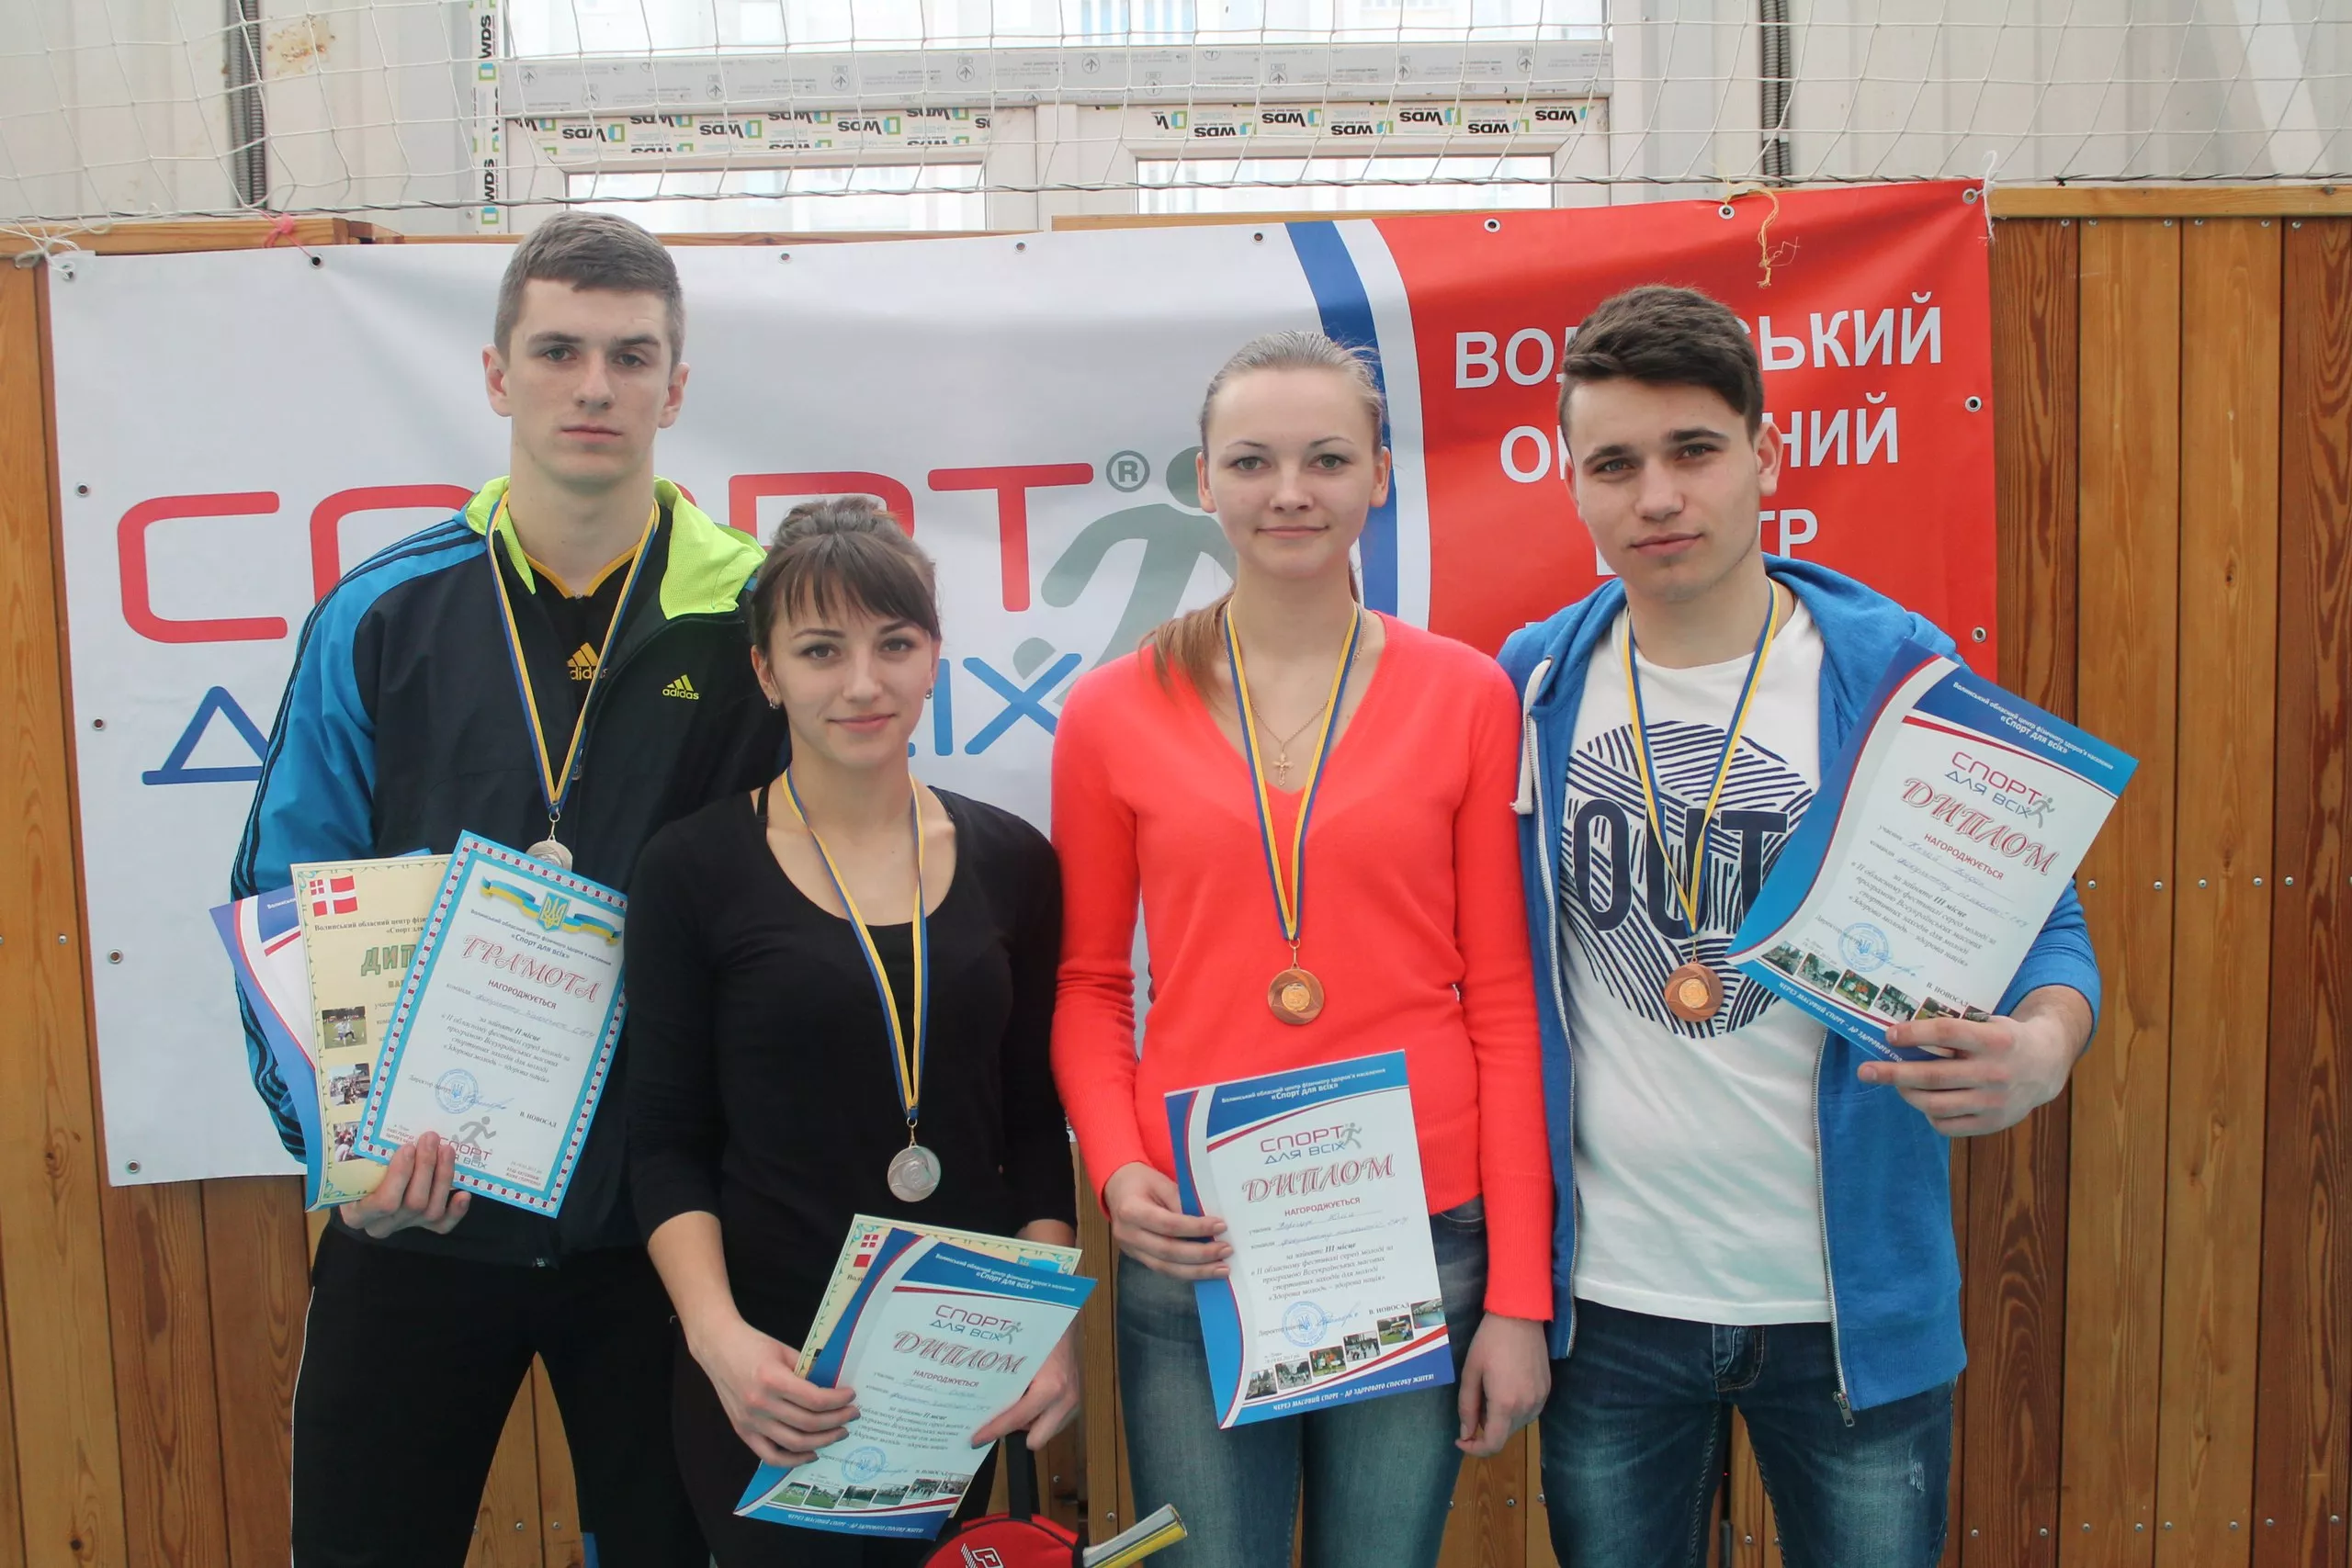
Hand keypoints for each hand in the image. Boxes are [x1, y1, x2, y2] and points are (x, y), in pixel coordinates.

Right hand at [338, 1132, 470, 1238]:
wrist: (360, 1190)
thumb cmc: (354, 1170)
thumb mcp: (350, 1160)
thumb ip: (359, 1143)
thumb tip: (368, 1104)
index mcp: (356, 1212)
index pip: (383, 1202)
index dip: (399, 1175)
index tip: (407, 1147)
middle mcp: (380, 1225)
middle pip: (413, 1203)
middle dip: (426, 1168)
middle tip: (431, 1138)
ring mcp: (404, 1226)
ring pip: (431, 1211)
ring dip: (443, 1177)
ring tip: (446, 1150)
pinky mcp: (423, 1226)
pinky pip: (442, 1225)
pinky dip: (456, 1211)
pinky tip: (464, 1192)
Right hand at [691, 1315, 860, 1469]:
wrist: (717, 1348)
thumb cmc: (752, 1345)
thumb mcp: (784, 1351)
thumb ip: (807, 1371)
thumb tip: (834, 1388)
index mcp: (772, 1379)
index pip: (814, 1399)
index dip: (838, 1401)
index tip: (851, 1396)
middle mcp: (760, 1404)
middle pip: (808, 1423)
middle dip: (837, 1420)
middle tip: (852, 1415)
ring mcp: (750, 1421)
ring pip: (794, 1443)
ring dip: (822, 1440)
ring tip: (839, 1432)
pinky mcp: (743, 1432)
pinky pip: (770, 1456)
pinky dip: (793, 1460)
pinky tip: (811, 1452)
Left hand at [972, 1323, 1080, 1450]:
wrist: (1066, 1315)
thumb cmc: (1041, 1330)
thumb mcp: (1020, 1354)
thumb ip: (1007, 1381)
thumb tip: (983, 1404)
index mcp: (1052, 1388)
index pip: (1018, 1419)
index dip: (994, 1430)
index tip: (976, 1439)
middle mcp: (1067, 1400)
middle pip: (1036, 1440)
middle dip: (1017, 1432)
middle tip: (998, 1418)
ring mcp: (1075, 1401)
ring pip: (1046, 1432)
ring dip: (1029, 1423)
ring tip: (1014, 1402)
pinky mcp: (1077, 1399)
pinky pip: (1054, 1421)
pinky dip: (1040, 1414)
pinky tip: (1030, 1397)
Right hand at [1103, 1162, 1229, 1279]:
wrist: (1117, 1188)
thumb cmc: (1142, 1181)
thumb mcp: (1162, 1182)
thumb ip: (1181, 1201)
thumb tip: (1207, 1222)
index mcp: (1131, 1210)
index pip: (1168, 1224)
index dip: (1196, 1228)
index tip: (1221, 1226)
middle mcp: (1128, 1234)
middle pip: (1167, 1251)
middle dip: (1200, 1254)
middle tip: (1226, 1250)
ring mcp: (1130, 1250)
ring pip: (1166, 1268)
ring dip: (1197, 1271)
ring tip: (1221, 1269)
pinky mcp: (1137, 1258)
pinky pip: (1163, 1269)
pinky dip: (1187, 1272)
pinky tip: (1205, 1271)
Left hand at [1455, 1314, 1548, 1456]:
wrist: (1521, 1317)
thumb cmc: (1490, 1341)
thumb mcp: (1471, 1372)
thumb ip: (1467, 1407)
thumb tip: (1466, 1433)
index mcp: (1505, 1404)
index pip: (1493, 1444)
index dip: (1475, 1449)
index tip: (1461, 1440)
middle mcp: (1527, 1407)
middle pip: (1504, 1435)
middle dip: (1485, 1429)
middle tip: (1474, 1405)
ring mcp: (1540, 1400)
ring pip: (1517, 1425)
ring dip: (1500, 1420)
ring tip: (1489, 1392)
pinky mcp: (1547, 1391)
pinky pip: (1529, 1412)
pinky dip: (1514, 1410)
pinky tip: (1505, 1389)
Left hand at [1862, 985, 2093, 1136]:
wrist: (2046, 1065)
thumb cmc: (2003, 1038)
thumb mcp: (1987, 1023)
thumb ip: (1953, 1029)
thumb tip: (1900, 1034)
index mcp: (1995, 1039)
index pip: (1946, 1034)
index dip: (1914, 1034)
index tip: (1889, 1036)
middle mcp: (1995, 1072)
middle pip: (1933, 1075)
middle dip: (1893, 1073)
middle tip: (1865, 1071)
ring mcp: (1994, 1101)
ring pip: (1936, 1104)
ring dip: (1907, 1094)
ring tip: (1895, 1084)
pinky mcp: (1993, 1123)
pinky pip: (1948, 1124)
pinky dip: (1928, 1114)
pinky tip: (1924, 1100)